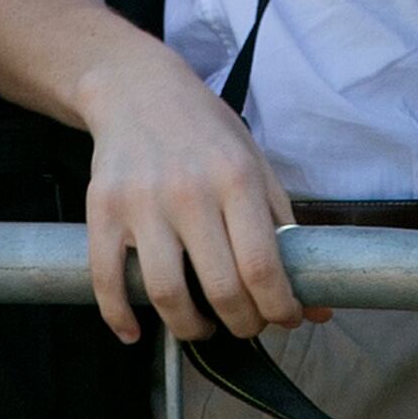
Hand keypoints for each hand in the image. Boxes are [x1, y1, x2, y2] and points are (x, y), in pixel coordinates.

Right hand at [71, 42, 309, 342]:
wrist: (134, 85)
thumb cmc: (205, 130)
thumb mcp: (255, 165)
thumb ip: (285, 233)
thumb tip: (316, 307)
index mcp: (235, 178)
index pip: (264, 268)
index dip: (280, 310)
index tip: (285, 319)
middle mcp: (188, 191)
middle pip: (221, 289)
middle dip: (242, 324)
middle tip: (245, 323)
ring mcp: (140, 200)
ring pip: (166, 292)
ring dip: (190, 328)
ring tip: (201, 326)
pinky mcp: (101, 206)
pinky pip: (106, 275)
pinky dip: (119, 315)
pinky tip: (134, 332)